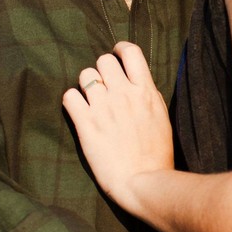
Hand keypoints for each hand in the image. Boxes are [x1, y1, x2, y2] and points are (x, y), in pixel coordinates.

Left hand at [62, 42, 172, 213]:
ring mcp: (103, 107)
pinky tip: (79, 112)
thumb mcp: (162, 118)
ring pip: (85, 75)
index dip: (120, 49)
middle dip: (102, 71)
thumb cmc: (157, 156)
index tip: (116, 56)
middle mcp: (123, 94)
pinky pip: (69, 96)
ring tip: (91, 101)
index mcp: (145, 91)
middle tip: (103, 87)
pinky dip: (72, 101)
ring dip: (86, 86)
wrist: (143, 181)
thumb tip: (137, 84)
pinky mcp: (85, 123)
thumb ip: (148, 97)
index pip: (130, 52)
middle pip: (103, 61)